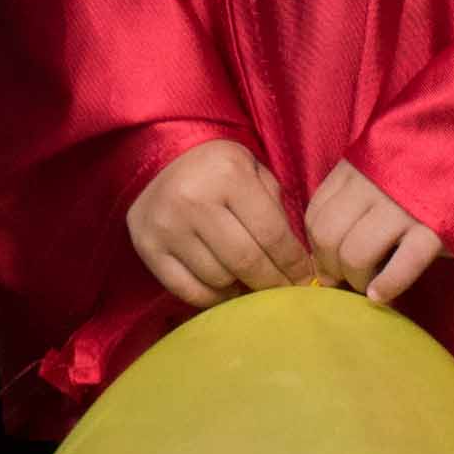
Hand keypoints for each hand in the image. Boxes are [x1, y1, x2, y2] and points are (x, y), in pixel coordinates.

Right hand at [128, 141, 305, 309]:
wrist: (162, 156)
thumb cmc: (218, 168)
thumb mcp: (254, 172)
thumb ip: (276, 211)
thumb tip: (297, 265)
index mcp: (228, 174)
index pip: (271, 234)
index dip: (293, 264)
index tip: (306, 280)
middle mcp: (193, 199)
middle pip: (246, 261)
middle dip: (273, 283)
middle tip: (285, 292)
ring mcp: (167, 226)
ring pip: (218, 279)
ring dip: (241, 288)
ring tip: (251, 282)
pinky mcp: (147, 247)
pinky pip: (188, 290)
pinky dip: (213, 297)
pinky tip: (225, 288)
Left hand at [305, 159, 444, 308]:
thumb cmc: (422, 175)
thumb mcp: (379, 175)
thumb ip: (348, 207)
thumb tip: (322, 272)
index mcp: (357, 165)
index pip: (315, 215)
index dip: (318, 249)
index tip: (332, 266)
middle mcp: (374, 182)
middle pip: (328, 236)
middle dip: (333, 268)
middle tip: (351, 279)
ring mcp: (404, 204)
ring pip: (356, 254)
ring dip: (358, 280)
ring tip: (371, 286)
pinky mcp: (436, 227)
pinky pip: (402, 265)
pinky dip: (387, 286)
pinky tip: (383, 295)